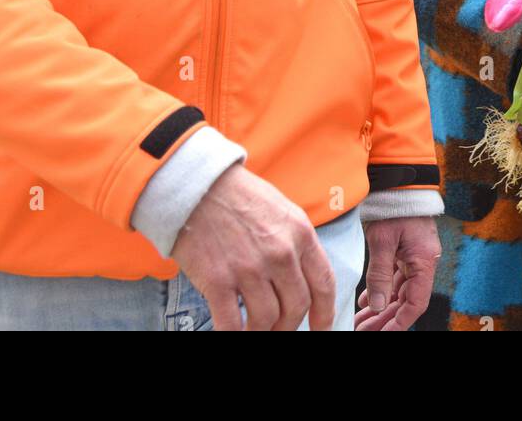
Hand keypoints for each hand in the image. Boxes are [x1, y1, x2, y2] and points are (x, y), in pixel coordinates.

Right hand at [171, 163, 334, 330]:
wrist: (195, 186)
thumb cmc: (238, 196)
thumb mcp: (281, 210)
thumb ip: (296, 242)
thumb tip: (302, 277)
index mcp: (300, 233)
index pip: (323, 283)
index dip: (325, 312)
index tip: (321, 327)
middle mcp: (280, 253)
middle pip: (296, 307)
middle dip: (289, 326)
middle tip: (280, 329)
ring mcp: (249, 268)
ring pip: (266, 320)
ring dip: (262, 332)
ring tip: (254, 331)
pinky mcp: (218, 280)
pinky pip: (231, 324)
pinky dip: (234, 335)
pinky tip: (233, 333)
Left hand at [353, 216, 440, 331]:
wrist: (399, 182)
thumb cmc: (394, 207)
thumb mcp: (383, 241)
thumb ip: (379, 274)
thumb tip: (375, 305)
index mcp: (424, 262)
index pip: (415, 303)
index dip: (400, 322)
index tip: (383, 334)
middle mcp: (423, 262)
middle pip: (406, 301)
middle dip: (385, 319)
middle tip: (363, 331)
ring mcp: (415, 257)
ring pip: (399, 291)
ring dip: (381, 308)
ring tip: (361, 322)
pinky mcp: (406, 251)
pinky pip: (396, 278)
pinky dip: (382, 291)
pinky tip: (366, 301)